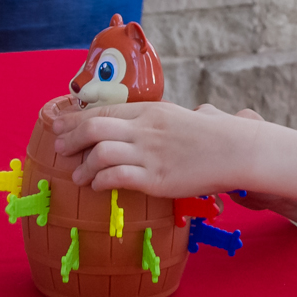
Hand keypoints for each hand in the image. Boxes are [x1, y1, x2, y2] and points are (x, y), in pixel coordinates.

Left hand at [53, 101, 247, 196]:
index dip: (75, 118)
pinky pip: (117, 177)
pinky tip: (98, 186)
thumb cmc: (217, 135)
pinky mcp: (157, 178)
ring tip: (78, 176)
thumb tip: (171, 118)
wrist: (238, 150)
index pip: (104, 110)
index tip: (58, 125)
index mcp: (151, 111)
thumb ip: (167, 120)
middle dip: (70, 139)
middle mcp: (146, 129)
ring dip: (83, 166)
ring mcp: (150, 154)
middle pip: (94, 127)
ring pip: (100, 153)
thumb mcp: (186, 116)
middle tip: (60, 149)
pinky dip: (100, 182)